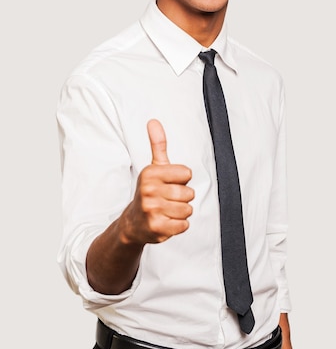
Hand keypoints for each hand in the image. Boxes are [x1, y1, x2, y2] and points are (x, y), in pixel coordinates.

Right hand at [122, 119, 193, 244]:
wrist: (133, 222)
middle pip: (189, 193)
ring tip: (167, 211)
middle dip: (182, 198)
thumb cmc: (150, 192)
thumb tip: (153, 121)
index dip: (182, 180)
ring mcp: (152, 210)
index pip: (187, 173)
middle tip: (167, 200)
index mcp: (150, 173)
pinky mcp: (157, 228)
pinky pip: (184, 225)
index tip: (168, 184)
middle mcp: (149, 190)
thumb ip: (157, 145)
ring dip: (181, 213)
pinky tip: (166, 222)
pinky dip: (179, 226)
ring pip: (188, 210)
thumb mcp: (153, 167)